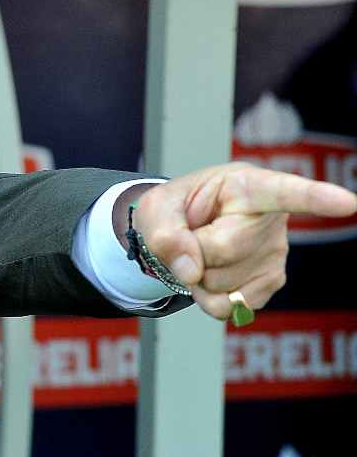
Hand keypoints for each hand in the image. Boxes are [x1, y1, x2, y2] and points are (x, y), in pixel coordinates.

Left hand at [133, 162, 355, 319]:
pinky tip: (211, 272)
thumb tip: (192, 271)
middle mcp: (271, 219)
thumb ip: (164, 233)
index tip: (346, 202)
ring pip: (224, 284)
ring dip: (197, 277)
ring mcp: (275, 254)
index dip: (316, 197)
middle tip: (189, 235)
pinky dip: (206, 297)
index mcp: (247, 185)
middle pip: (225, 249)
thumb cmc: (175, 210)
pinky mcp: (270, 284)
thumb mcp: (155, 209)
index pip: (285, 191)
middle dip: (192, 250)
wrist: (180, 232)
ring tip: (201, 252)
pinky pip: (229, 306)